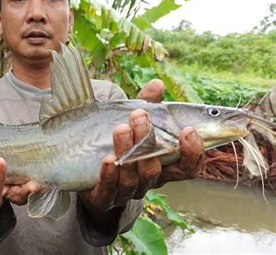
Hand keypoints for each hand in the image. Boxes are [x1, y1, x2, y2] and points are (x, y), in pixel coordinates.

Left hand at [79, 79, 203, 214]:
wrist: (90, 174)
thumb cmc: (121, 144)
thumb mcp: (134, 123)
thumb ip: (147, 106)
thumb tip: (157, 84)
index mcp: (163, 165)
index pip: (188, 167)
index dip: (192, 152)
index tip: (188, 130)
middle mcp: (148, 181)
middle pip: (155, 168)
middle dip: (149, 141)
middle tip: (140, 116)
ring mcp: (126, 191)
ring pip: (133, 178)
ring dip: (129, 152)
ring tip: (121, 129)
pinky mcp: (104, 198)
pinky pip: (109, 190)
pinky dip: (110, 175)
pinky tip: (108, 159)